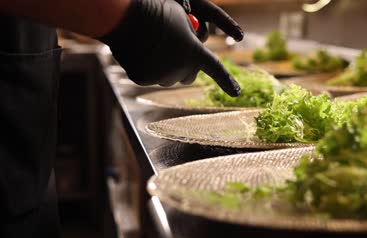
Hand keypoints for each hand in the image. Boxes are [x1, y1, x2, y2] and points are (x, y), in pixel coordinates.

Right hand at [100, 0, 242, 96]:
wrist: (125, 15)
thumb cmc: (156, 10)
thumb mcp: (182, 19)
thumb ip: (191, 37)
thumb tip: (191, 49)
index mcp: (195, 53)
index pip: (216, 69)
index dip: (227, 81)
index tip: (236, 92)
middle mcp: (181, 68)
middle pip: (189, 76)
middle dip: (185, 67)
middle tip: (175, 51)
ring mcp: (161, 76)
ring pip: (169, 78)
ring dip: (165, 67)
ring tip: (153, 46)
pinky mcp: (144, 79)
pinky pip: (150, 77)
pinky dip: (147, 68)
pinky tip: (140, 52)